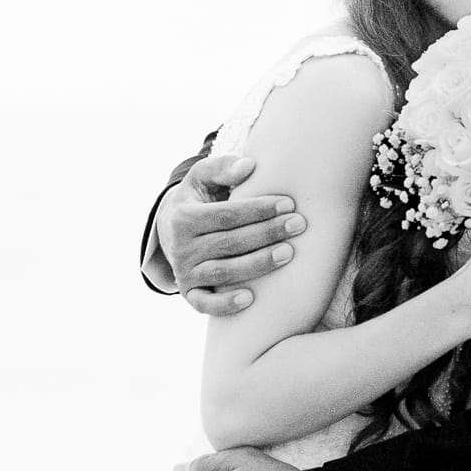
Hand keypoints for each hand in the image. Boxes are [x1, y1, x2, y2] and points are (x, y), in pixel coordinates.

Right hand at [158, 155, 303, 314]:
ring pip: (223, 272)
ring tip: (289, 253)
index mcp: (184, 218)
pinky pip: (204, 304)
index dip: (258, 209)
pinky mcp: (189, 293)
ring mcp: (185, 273)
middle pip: (229, 242)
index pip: (227, 215)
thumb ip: (223, 167)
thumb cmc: (198, 197)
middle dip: (267, 233)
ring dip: (257, 264)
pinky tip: (251, 299)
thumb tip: (249, 166)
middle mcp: (181, 248)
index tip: (289, 203)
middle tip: (299, 225)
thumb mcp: (203, 176)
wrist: (171, 228)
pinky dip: (225, 305)